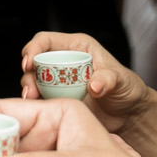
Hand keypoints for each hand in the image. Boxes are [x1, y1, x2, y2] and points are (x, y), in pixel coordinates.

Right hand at [19, 31, 153, 130]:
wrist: (129, 115)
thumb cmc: (128, 90)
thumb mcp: (122, 81)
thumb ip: (108, 79)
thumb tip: (94, 85)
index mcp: (77, 47)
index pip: (46, 40)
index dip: (33, 48)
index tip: (29, 63)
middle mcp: (64, 61)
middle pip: (35, 61)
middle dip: (28, 74)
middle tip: (30, 90)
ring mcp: (58, 81)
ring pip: (33, 80)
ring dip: (29, 89)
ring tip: (33, 100)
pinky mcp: (56, 98)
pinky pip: (39, 98)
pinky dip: (35, 103)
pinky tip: (37, 108)